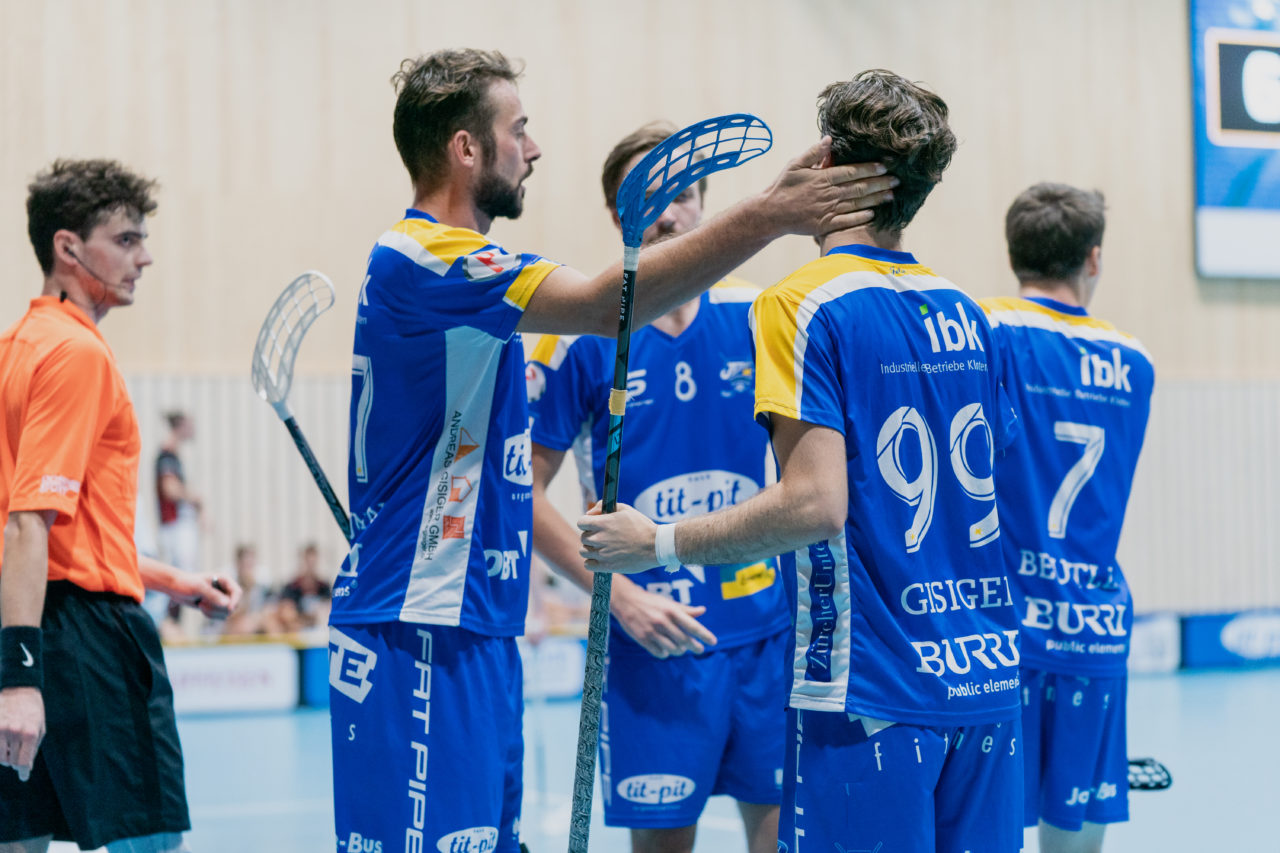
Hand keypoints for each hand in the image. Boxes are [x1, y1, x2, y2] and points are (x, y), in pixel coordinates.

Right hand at [0, 687, 44, 781]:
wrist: (20, 690)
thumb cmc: (33, 711)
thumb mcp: (40, 729)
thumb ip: (33, 749)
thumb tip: (25, 768)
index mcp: (30, 733)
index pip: (22, 762)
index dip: (22, 771)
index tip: (23, 776)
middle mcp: (14, 731)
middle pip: (9, 761)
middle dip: (14, 760)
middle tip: (17, 752)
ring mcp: (0, 728)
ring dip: (4, 755)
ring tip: (10, 744)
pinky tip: (4, 742)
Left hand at [184, 574, 242, 618]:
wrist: (176, 588)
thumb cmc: (186, 583)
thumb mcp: (198, 588)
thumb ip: (213, 595)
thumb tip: (227, 605)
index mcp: (224, 580)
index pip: (237, 592)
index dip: (235, 601)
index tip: (228, 609)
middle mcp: (226, 589)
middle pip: (233, 605)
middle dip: (217, 608)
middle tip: (202, 604)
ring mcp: (222, 598)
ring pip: (226, 612)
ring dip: (213, 612)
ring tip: (201, 604)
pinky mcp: (217, 606)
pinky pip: (221, 616)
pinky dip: (211, 615)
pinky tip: (202, 608)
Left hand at [578, 502, 661, 573]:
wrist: (655, 546)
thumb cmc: (642, 526)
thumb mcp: (625, 509)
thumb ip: (603, 507)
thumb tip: (590, 512)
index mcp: (602, 523)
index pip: (581, 522)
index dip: (586, 523)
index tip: (594, 525)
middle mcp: (599, 538)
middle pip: (583, 537)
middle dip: (590, 535)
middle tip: (603, 536)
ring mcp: (602, 554)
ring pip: (584, 551)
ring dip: (590, 548)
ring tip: (602, 548)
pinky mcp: (607, 567)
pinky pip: (588, 565)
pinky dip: (591, 562)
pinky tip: (601, 558)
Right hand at [611, 577, 717, 658]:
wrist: (625, 600)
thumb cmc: (650, 601)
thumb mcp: (668, 602)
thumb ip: (685, 609)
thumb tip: (703, 611)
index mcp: (671, 610)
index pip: (692, 626)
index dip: (704, 635)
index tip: (713, 642)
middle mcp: (663, 621)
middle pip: (684, 640)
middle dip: (695, 647)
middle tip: (699, 649)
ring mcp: (652, 631)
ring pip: (672, 649)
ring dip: (679, 651)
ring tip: (681, 649)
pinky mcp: (642, 639)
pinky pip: (659, 653)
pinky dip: (665, 654)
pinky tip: (666, 650)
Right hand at [758, 136, 896, 237]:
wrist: (770, 214)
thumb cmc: (783, 187)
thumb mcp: (795, 164)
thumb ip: (813, 153)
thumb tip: (830, 139)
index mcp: (822, 178)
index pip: (852, 172)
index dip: (870, 168)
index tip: (885, 165)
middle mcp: (828, 194)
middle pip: (859, 187)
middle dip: (880, 183)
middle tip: (897, 180)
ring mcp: (827, 211)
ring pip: (857, 203)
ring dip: (875, 199)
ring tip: (891, 195)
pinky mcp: (825, 226)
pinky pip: (847, 221)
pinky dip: (861, 217)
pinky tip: (873, 214)